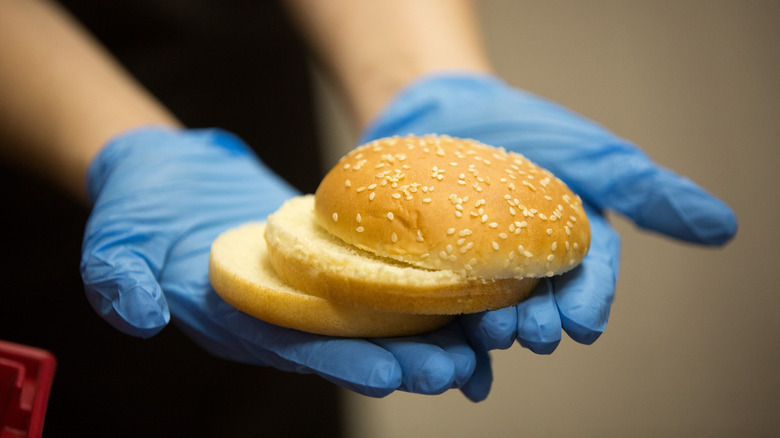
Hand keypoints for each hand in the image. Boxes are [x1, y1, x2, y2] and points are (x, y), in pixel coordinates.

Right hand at [79, 127, 491, 399]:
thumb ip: (121, 283)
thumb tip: (138, 315)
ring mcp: (303, 291)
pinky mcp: (323, 263)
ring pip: (372, 319)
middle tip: (458, 369)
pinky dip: (416, 290)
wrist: (162, 174)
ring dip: (423, 332)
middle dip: (402, 360)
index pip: (293, 349)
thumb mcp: (112, 244)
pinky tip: (463, 293)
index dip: (341, 363)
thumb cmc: (134, 208)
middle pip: (347, 346)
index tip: (392, 374)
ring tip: (478, 341)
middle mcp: (276, 316)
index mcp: (235, 321)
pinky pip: (373, 282)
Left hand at [361, 74, 736, 352]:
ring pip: (494, 315)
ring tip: (492, 334)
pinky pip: (446, 313)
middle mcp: (532, 268)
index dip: (588, 301)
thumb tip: (723, 227)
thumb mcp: (592, 156)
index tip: (584, 324)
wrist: (451, 109)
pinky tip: (458, 364)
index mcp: (574, 245)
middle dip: (541, 322)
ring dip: (495, 335)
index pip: (588, 278)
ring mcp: (483, 274)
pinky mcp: (440, 275)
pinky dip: (452, 341)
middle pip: (540, 304)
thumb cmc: (528, 128)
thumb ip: (646, 192)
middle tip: (536, 333)